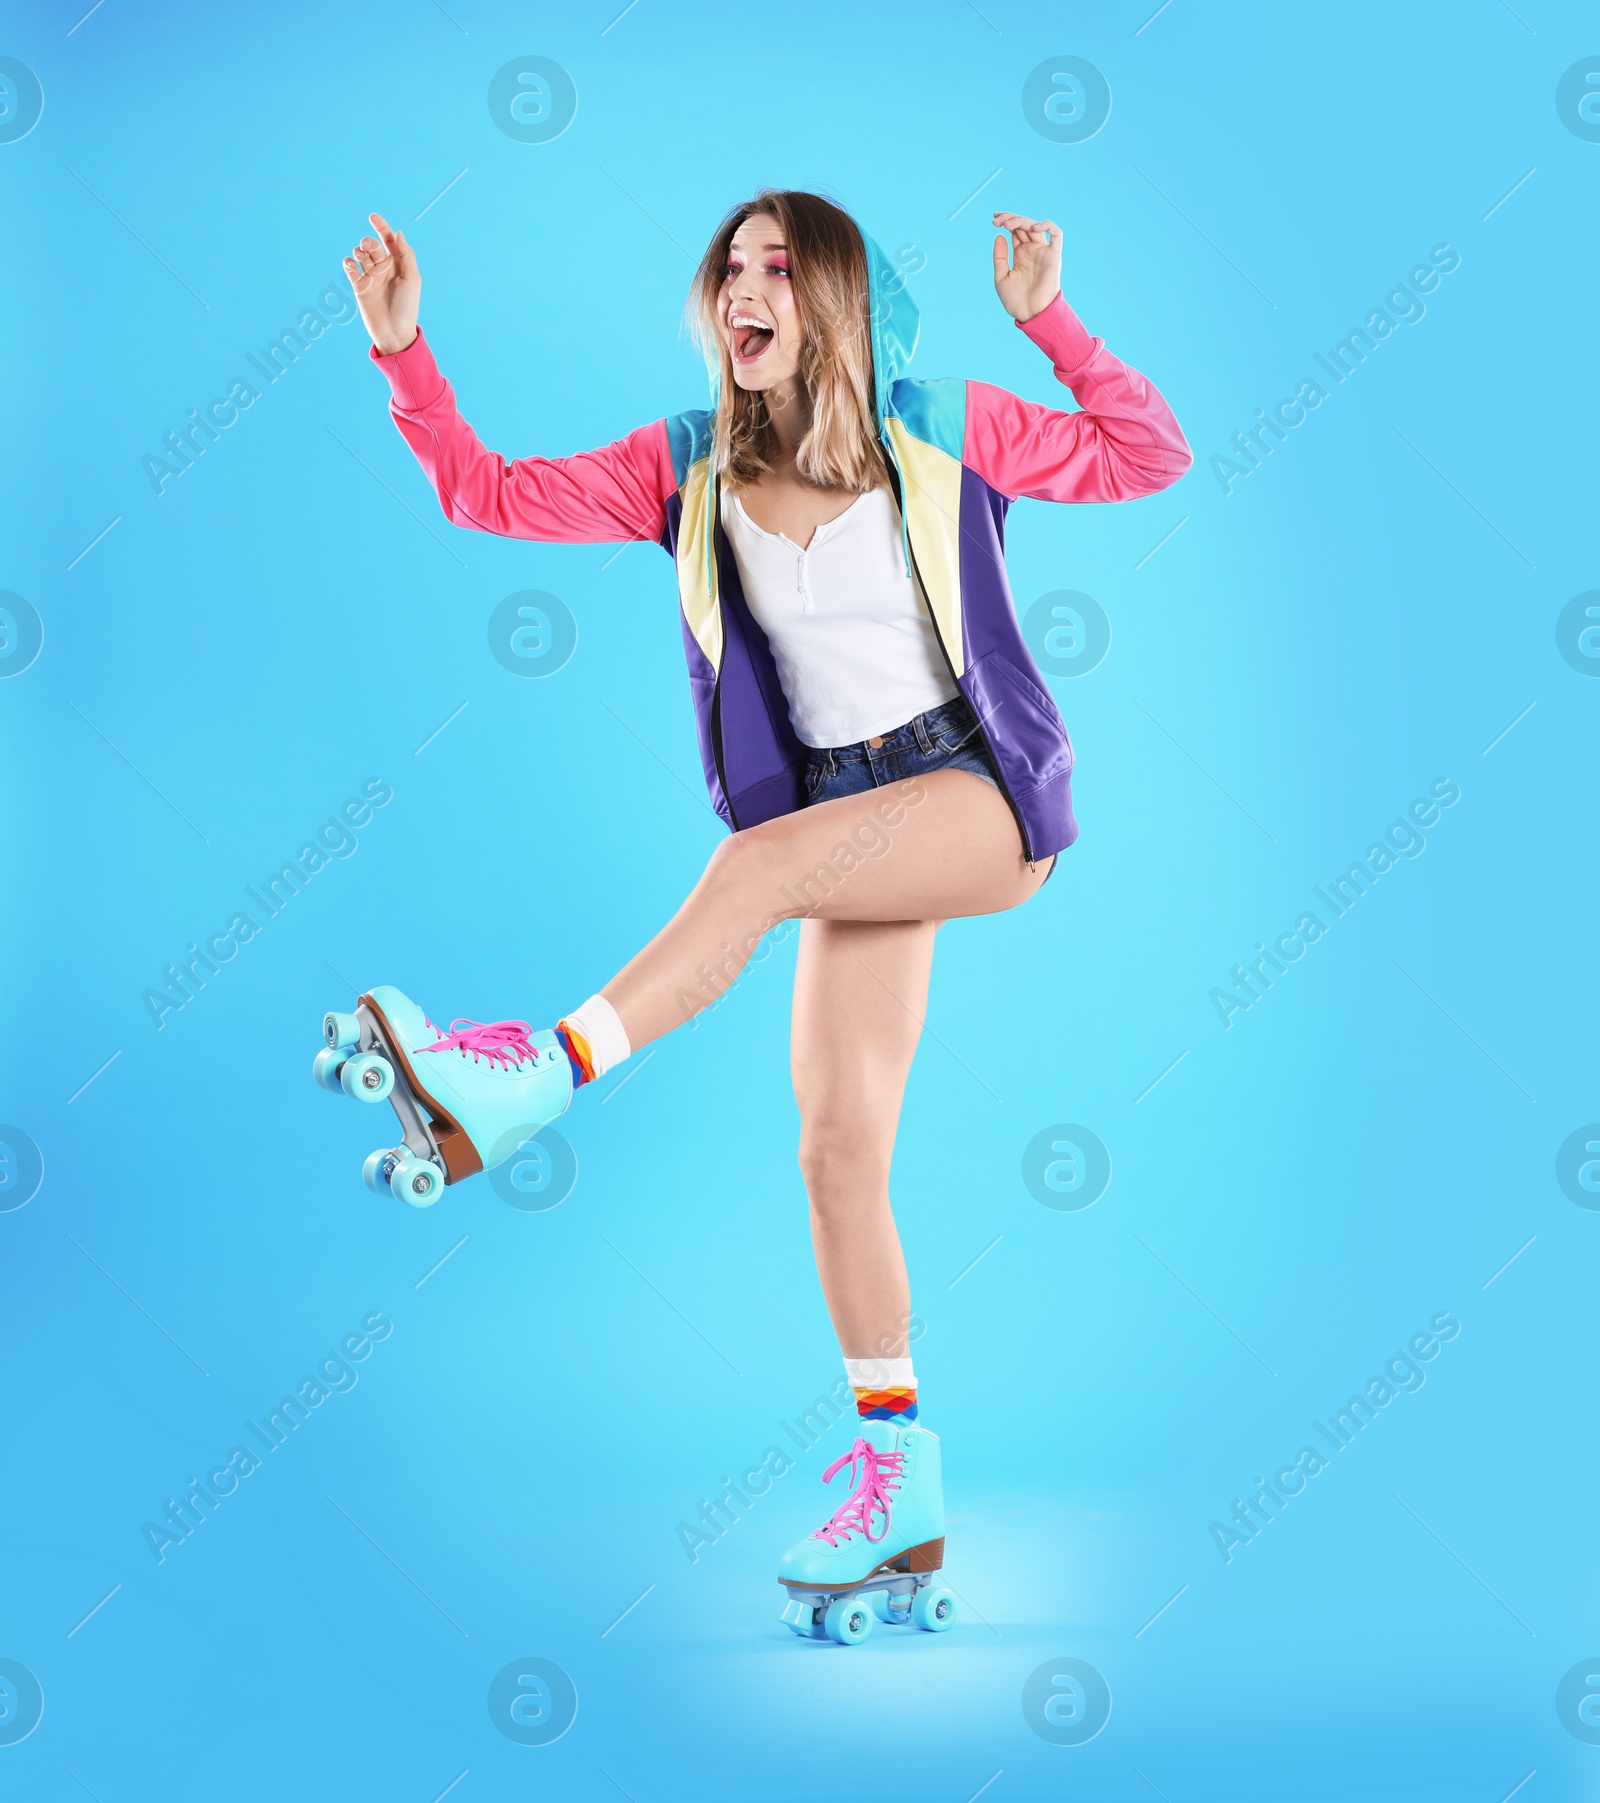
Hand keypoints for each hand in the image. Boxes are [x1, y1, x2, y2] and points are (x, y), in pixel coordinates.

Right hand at [344, 213, 420, 355]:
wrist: (394, 332)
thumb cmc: (407, 308)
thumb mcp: (412, 279)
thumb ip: (406, 255)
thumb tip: (398, 233)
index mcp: (398, 265)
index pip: (388, 240)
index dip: (381, 227)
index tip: (372, 216)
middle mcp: (384, 269)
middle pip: (372, 245)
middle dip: (368, 243)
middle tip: (369, 252)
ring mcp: (370, 277)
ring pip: (359, 254)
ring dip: (359, 252)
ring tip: (362, 261)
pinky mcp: (358, 286)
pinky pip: (349, 267)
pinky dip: (348, 262)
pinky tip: (351, 266)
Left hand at [991, 211, 1060, 323]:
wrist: (1031, 314)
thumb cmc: (1016, 300)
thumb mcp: (1001, 277)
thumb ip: (1000, 257)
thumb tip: (999, 236)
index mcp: (1020, 255)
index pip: (1014, 231)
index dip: (1006, 221)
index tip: (994, 220)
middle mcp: (1032, 251)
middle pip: (1023, 225)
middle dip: (1010, 218)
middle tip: (997, 220)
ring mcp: (1043, 252)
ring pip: (1035, 226)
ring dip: (1021, 220)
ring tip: (1007, 224)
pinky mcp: (1053, 255)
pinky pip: (1056, 234)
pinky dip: (1047, 225)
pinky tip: (1033, 227)